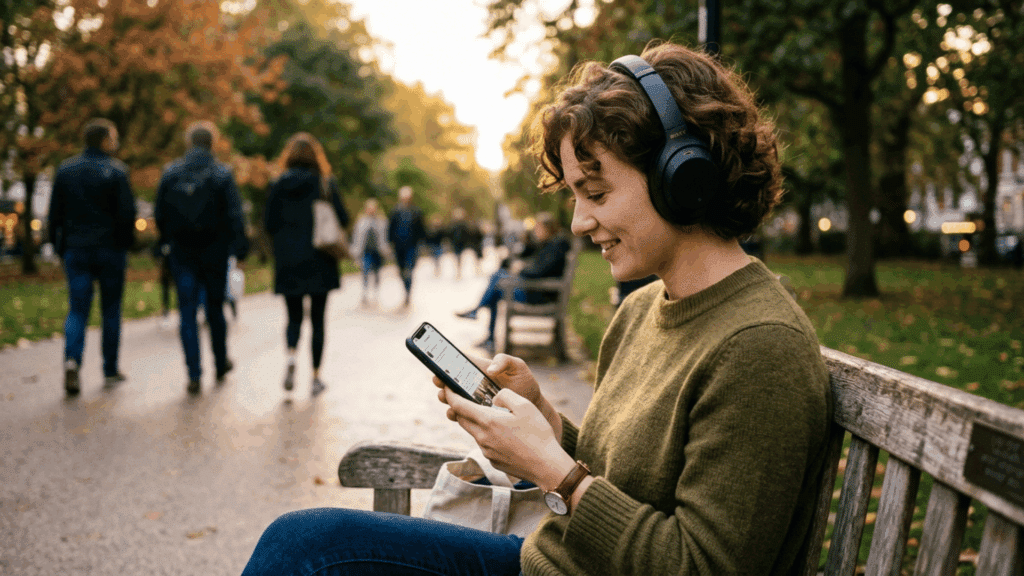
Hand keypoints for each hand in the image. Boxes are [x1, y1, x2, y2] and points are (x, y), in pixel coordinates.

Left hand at [444, 387, 575, 489]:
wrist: (546, 466)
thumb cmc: (538, 434)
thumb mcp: (524, 406)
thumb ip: (505, 395)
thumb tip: (495, 397)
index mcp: (488, 421)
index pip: (458, 406)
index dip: (450, 395)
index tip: (446, 388)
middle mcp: (482, 437)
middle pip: (462, 420)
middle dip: (460, 408)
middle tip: (466, 399)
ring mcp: (486, 451)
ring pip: (474, 432)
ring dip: (476, 422)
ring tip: (491, 416)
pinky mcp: (492, 460)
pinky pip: (484, 444)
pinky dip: (488, 436)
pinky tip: (504, 435)